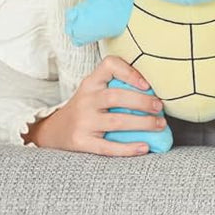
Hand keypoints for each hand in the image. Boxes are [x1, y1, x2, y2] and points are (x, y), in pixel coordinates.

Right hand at [23, 56, 164, 155]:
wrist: (53, 131)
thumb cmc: (86, 108)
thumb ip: (118, 86)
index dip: (130, 72)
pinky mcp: (81, 142)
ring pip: (116, 121)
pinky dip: (128, 148)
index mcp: (91, 83)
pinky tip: (144, 147)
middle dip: (143, 102)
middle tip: (160, 107)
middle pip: (116, 97)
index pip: (109, 66)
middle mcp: (85, 100)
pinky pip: (107, 146)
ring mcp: (82, 121)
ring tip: (160, 125)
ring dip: (143, 123)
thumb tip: (157, 92)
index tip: (147, 85)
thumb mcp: (94, 91)